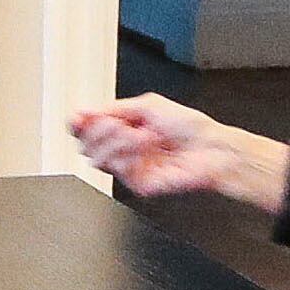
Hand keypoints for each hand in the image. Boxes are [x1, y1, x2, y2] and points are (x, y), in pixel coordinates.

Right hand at [63, 95, 288, 211]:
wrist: (211, 149)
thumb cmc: (190, 127)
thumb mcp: (148, 105)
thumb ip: (113, 109)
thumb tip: (85, 111)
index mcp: (124, 128)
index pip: (87, 129)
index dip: (78, 123)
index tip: (79, 118)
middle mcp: (123, 149)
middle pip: (85, 145)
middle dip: (99, 131)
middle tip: (118, 125)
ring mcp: (129, 168)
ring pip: (96, 159)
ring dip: (116, 141)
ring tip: (140, 135)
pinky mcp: (137, 184)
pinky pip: (118, 170)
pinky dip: (130, 154)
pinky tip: (147, 147)